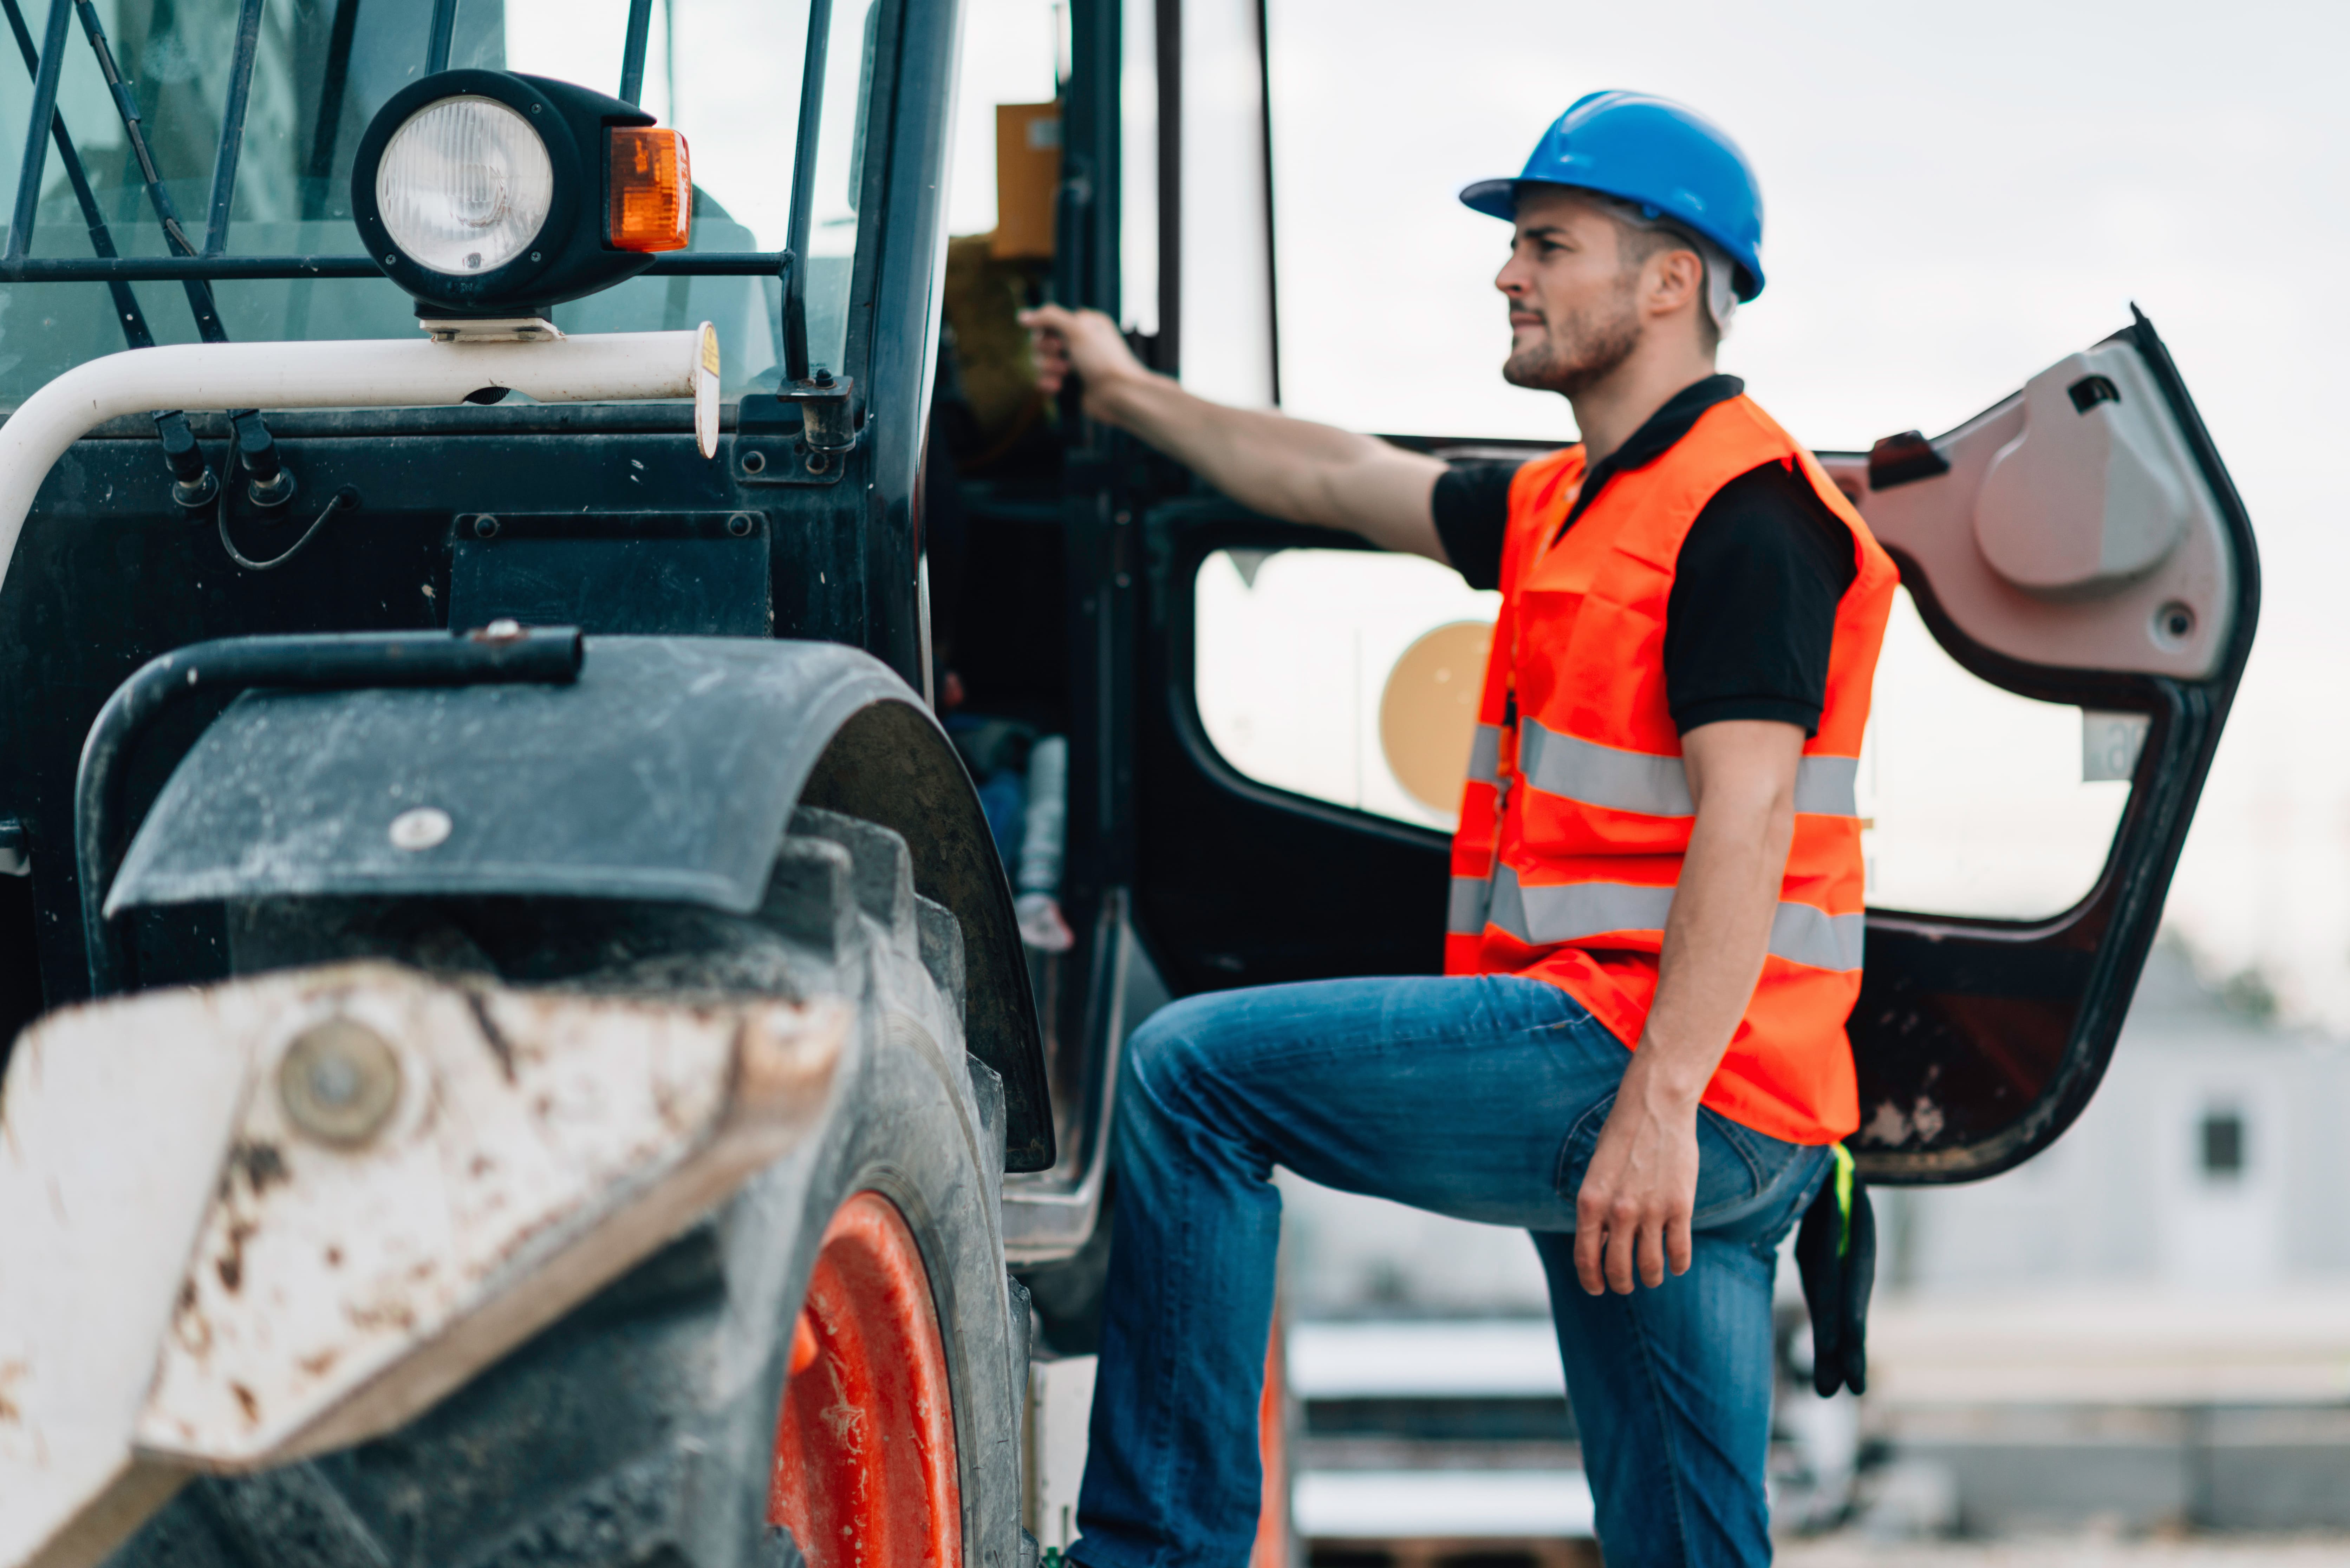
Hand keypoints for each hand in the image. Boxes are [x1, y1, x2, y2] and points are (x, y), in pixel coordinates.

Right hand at [1020, 303, 1148, 417]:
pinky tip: (1057, 387)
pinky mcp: (1070, 383)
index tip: (1055, 339)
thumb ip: (1048, 317)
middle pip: (1042, 339)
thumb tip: (1022, 316)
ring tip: (1063, 373)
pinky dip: (1047, 382)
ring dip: (1047, 366)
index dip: (1044, 329)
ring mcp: (1074, 363)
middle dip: (1046, 349)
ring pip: (1041, 360)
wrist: (1119, 395)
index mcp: (1084, 322)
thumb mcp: (1077, 329)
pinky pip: (1045, 379)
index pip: (1049, 319)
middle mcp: (1079, 340)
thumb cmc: (1103, 360)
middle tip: (1062, 355)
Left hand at [1572, 1052, 1702, 1293]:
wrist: (1654, 1108)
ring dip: (1651, 1278)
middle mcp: (1618, 1211)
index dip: (1591, 1280)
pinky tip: (1677, 1264)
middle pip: (1619, 1269)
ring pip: (1651, 1267)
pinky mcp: (1681, 1207)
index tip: (1597, 1288)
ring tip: (1652, 1277)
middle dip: (1622, 1283)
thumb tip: (1603, 1245)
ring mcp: (1651, 1211)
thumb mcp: (1596, 1173)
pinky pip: (1680, 1252)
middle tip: (1626, 1285)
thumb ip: (1598, 1209)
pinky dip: (1678, 1265)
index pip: (1586, 1257)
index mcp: (1591, 1202)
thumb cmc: (1621, 1138)